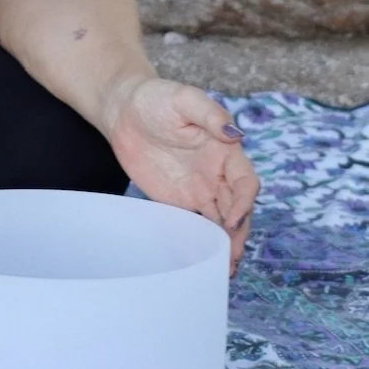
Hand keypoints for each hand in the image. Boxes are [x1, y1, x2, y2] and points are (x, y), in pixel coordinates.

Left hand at [105, 77, 259, 276]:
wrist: (123, 110)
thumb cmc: (157, 98)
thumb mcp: (184, 98)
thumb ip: (210, 115)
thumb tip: (235, 134)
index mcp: (224, 151)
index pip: (246, 182)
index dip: (245, 202)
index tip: (233, 219)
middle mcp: (216, 174)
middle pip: (237, 209)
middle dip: (238, 234)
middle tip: (232, 257)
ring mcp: (198, 189)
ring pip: (220, 222)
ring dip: (225, 244)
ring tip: (224, 270)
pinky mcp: (176, 200)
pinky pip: (193, 224)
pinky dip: (201, 242)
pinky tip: (202, 260)